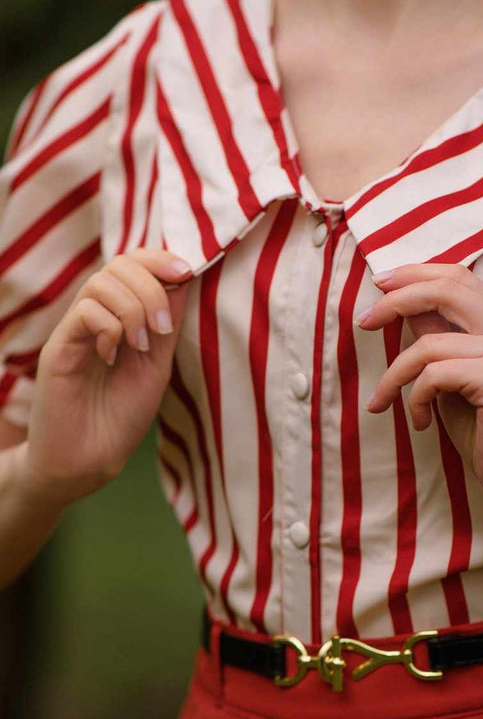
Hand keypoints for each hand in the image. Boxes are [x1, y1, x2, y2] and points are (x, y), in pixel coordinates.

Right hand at [23, 248, 192, 505]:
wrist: (90, 459)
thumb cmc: (122, 416)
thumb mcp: (158, 364)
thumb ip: (168, 323)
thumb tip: (184, 277)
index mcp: (120, 316)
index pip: (134, 264)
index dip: (160, 259)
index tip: (187, 271)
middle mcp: (95, 317)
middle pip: (120, 265)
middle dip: (152, 288)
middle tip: (163, 329)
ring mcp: (75, 330)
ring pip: (102, 283)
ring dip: (134, 309)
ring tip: (140, 346)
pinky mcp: (58, 347)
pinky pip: (85, 312)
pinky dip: (110, 328)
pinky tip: (112, 357)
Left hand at [356, 263, 482, 520]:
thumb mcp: (455, 380)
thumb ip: (438, 343)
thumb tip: (403, 310)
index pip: (458, 277)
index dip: (415, 274)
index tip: (380, 284)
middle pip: (444, 289)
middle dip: (395, 300)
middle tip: (363, 322)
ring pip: (427, 344)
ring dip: (393, 376)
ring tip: (384, 402)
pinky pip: (432, 375)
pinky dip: (414, 399)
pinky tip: (422, 422)